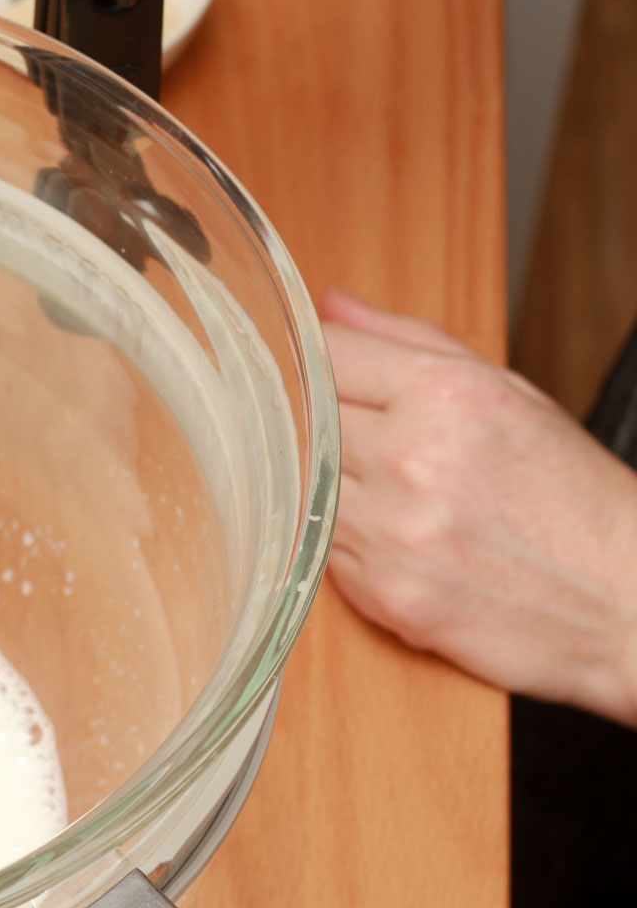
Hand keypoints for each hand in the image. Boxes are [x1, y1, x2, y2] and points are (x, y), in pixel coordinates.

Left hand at [322, 290, 636, 726]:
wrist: (627, 601)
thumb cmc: (571, 497)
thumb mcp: (507, 393)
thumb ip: (405, 341)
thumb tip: (331, 306)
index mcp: (448, 395)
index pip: (327, 355)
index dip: (318, 363)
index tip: (323, 375)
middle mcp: (413, 458)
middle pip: (304, 419)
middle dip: (324, 426)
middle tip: (365, 442)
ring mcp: (394, 531)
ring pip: (303, 486)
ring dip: (331, 486)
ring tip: (389, 493)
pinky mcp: (384, 594)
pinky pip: (322, 549)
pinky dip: (344, 542)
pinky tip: (395, 539)